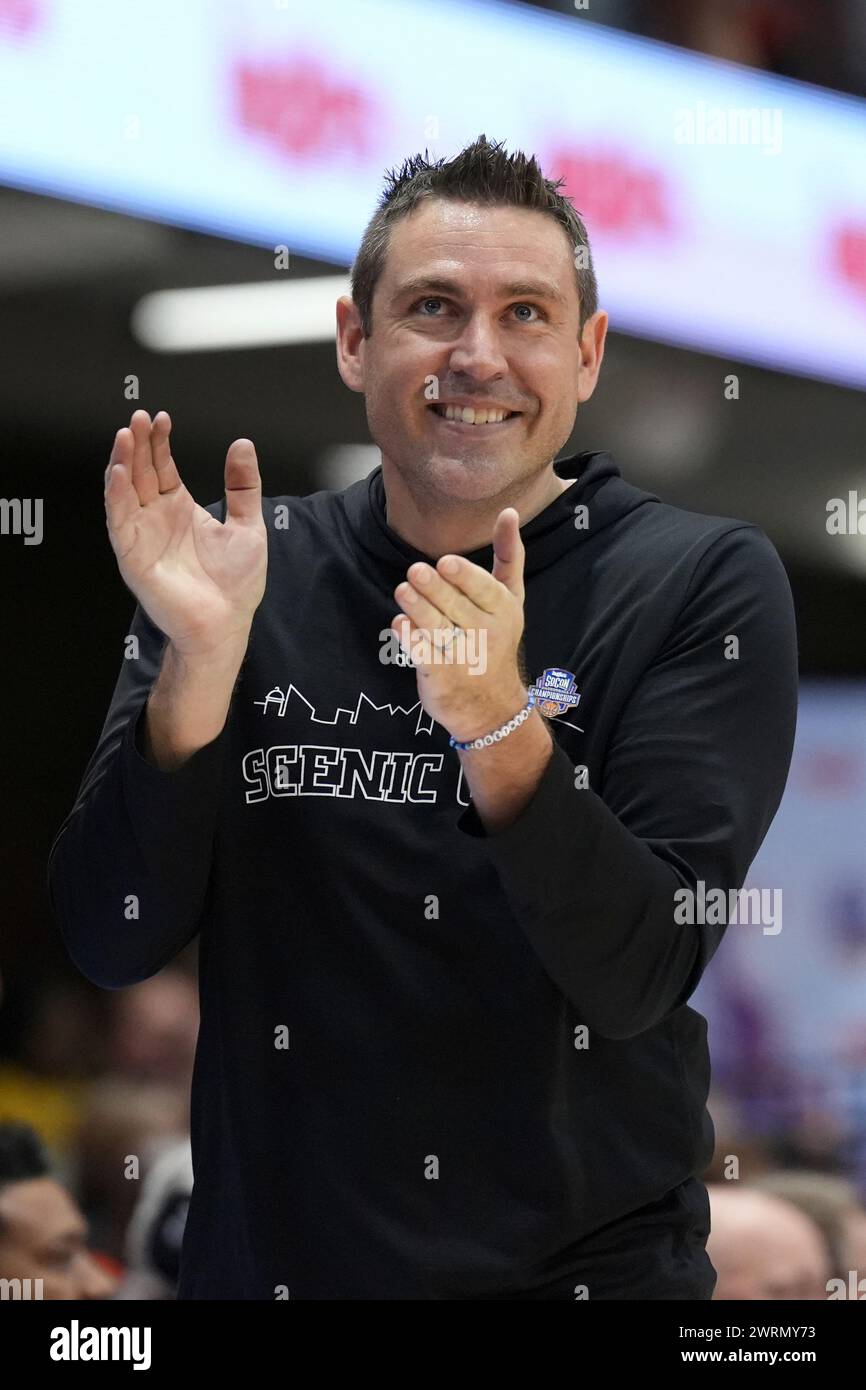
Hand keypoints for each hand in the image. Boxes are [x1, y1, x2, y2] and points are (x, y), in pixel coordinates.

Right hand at [105, 409, 267, 658]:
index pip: (162, 466)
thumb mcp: (248, 525)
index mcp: (180, 510)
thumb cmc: (235, 585)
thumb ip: (243, 486)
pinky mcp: (133, 557)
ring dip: (122, 462)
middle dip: (138, 443)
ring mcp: (142, 536)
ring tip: (126, 435)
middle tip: (140, 417)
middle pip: (141, 472)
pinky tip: (118, 472)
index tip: (162, 417)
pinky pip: (119, 521)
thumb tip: (243, 445)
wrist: (226, 625)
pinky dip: (116, 496)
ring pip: (124, 491)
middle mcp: (157, 520)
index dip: (159, 441)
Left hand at [391, 508, 527, 741]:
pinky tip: (399, 623)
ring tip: (402, 590)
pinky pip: (422, 654)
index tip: (445, 563)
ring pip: (437, 628)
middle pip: (455, 607)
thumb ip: (509, 557)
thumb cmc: (497, 639)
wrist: (492, 707)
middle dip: (434, 590)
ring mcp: (462, 657)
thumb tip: (509, 512)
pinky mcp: (439, 676)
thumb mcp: (511, 600)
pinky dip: (409, 638)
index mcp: (503, 611)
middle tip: (414, 572)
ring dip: (418, 609)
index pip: (483, 590)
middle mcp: (485, 634)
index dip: (464, 577)